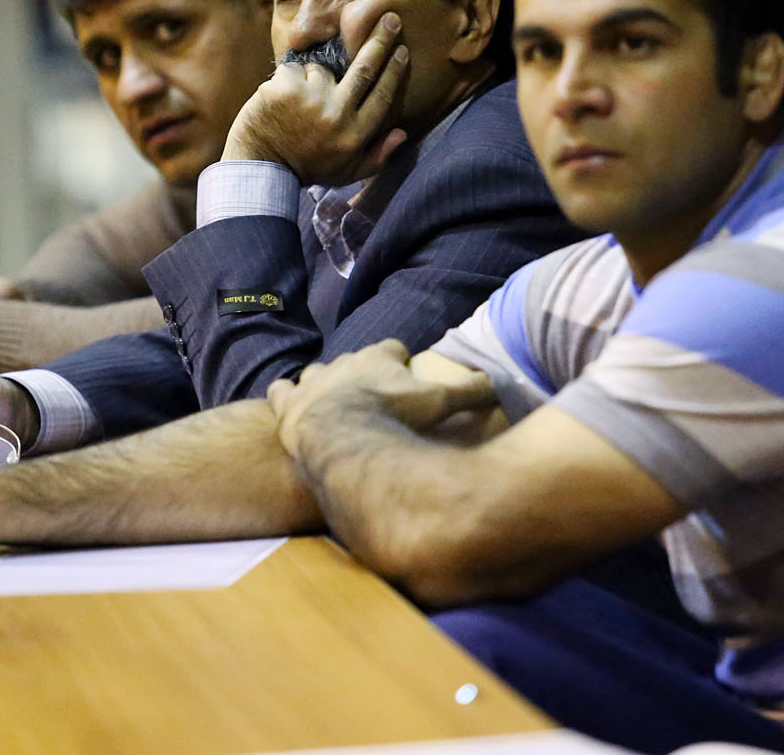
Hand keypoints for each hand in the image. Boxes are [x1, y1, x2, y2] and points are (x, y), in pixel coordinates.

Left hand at [223, 13, 409, 185]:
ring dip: (310, 80)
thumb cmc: (306, 168)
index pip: (382, 95)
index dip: (394, 70)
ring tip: (296, 105)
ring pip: (320, 70)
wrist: (260, 168)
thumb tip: (402, 132)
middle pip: (365, 68)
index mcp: (355, 134)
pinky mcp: (285, 87)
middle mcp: (337, 114)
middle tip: (389, 19)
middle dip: (380, 40)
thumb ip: (376, 157)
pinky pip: (292, 70)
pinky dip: (285, 80)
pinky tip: (278, 102)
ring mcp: (310, 99)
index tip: (402, 50)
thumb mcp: (346, 173)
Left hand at [267, 339, 495, 455]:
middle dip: (362, 373)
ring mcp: (311, 381)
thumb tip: (502, 380)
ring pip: (316, 373)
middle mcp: (342, 361)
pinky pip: (280, 391)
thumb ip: (472, 391)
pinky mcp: (286, 403)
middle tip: (373, 396)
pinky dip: (285, 396)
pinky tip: (289, 403)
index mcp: (379, 356)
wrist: (339, 435)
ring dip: (324, 384)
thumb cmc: (391, 417)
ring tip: (332, 401)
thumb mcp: (440, 403)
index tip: (404, 373)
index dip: (399, 361)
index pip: (392, 348)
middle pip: (355, 360)